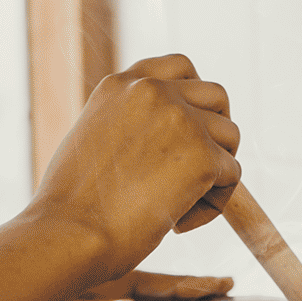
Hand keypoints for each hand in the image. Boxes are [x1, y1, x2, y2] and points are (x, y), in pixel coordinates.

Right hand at [28, 55, 241, 280]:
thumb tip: (168, 140)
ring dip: (215, 172)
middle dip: (216, 130)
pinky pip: (231, 176)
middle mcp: (152, 91)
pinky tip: (178, 224)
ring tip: (181, 207)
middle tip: (200, 167)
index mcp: (120, 85)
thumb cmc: (71, 204)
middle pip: (216, 95)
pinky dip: (213, 204)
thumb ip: (129, 124)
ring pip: (229, 137)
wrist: (70, 234)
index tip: (191, 123)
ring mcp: (180, 120)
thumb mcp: (92, 139)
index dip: (194, 95)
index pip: (180, 66)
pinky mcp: (203, 156)